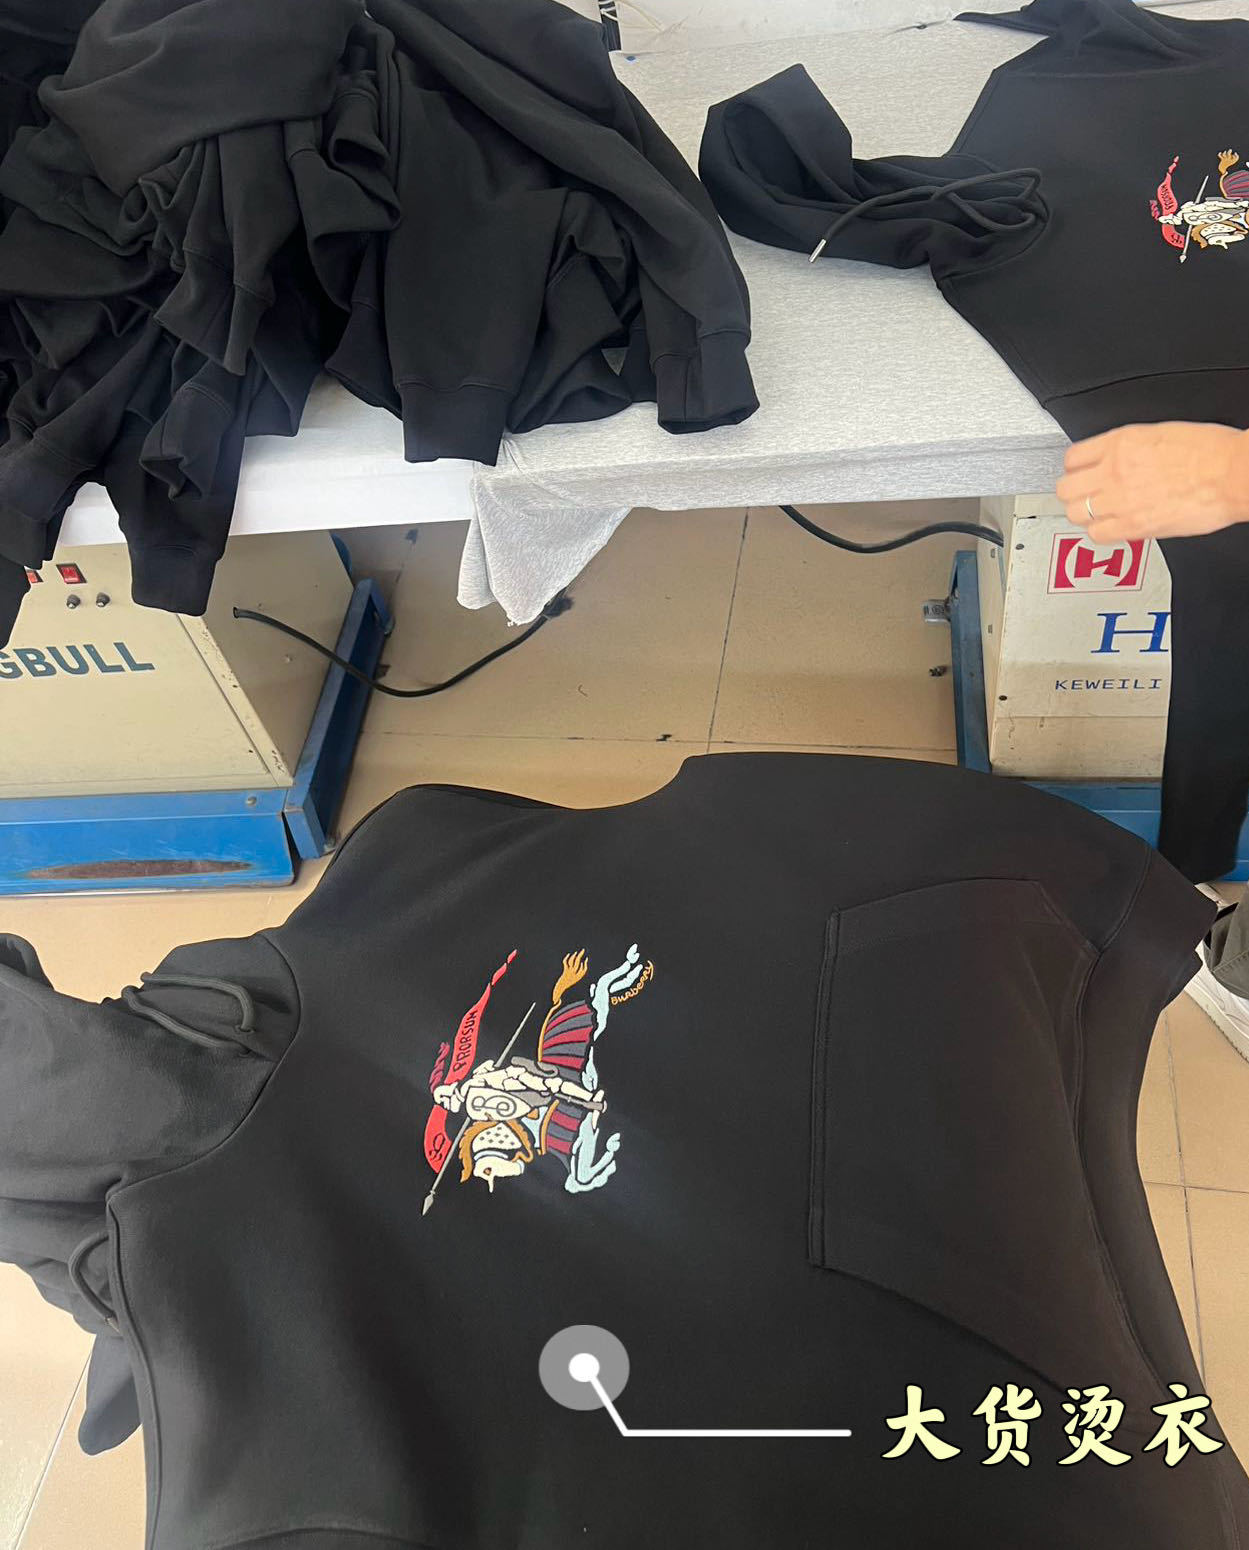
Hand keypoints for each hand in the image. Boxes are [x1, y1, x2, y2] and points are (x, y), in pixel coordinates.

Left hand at [1056, 422, 1248, 541]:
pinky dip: (1101, 532)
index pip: (1073, 457)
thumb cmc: (1210, 452)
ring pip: (1075, 513)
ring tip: (1097, 513)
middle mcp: (1114, 470)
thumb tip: (1119, 461)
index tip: (1080, 473)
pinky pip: (1097, 534)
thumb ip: (1131, 449)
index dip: (1075, 468)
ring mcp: (1120, 499)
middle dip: (1074, 492)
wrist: (1232, 473)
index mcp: (1121, 442)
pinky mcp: (1132, 525)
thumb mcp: (1161, 434)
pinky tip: (1111, 527)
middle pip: (1066, 488)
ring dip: (1084, 514)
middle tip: (1084, 495)